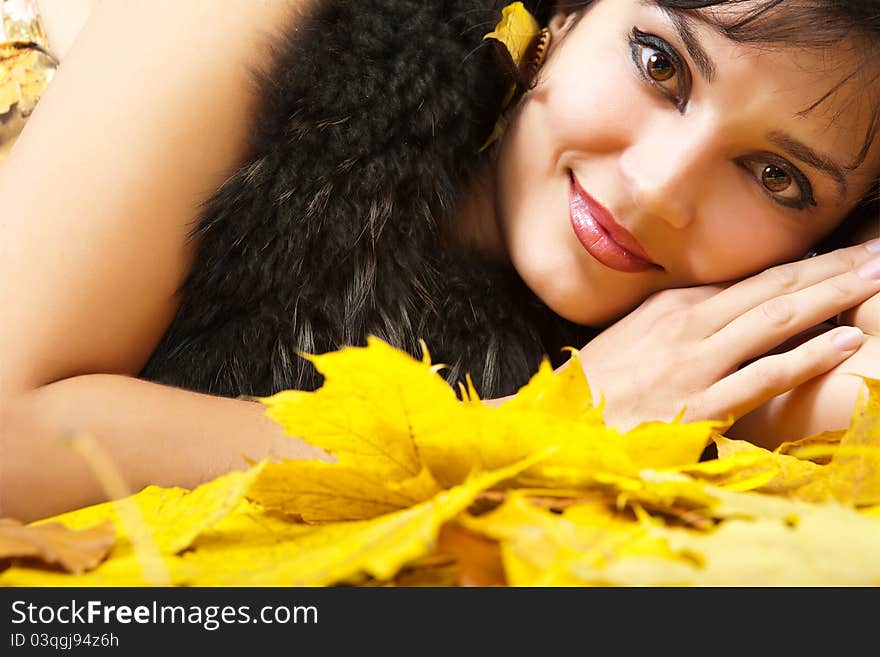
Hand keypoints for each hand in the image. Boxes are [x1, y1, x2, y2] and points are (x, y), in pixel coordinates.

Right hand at [574, 240, 879, 431]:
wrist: (556, 427)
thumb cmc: (595, 388)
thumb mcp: (632, 339)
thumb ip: (677, 321)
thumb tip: (718, 312)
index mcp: (671, 305)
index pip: (752, 277)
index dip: (805, 263)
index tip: (844, 252)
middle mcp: (687, 324)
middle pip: (774, 288)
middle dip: (833, 268)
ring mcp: (695, 363)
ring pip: (777, 320)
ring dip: (834, 297)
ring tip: (877, 281)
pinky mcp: (700, 405)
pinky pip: (764, 375)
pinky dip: (809, 357)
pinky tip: (846, 342)